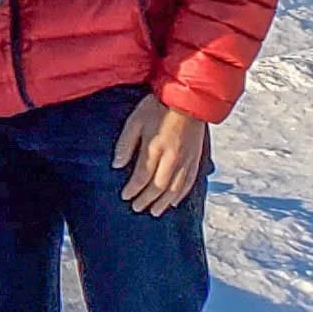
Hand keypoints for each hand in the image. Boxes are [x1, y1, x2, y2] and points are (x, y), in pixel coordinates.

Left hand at [112, 93, 208, 215]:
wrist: (188, 99)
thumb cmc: (157, 107)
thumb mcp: (134, 121)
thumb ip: (125, 144)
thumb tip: (116, 165)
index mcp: (155, 148)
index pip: (141, 177)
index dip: (132, 190)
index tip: (124, 196)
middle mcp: (172, 158)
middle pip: (158, 186)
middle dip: (146, 200)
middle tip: (137, 208)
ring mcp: (186, 160)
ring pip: (175, 189)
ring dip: (164, 202)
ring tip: (154, 212)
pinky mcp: (196, 158)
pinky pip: (189, 182)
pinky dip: (181, 194)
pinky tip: (174, 201)